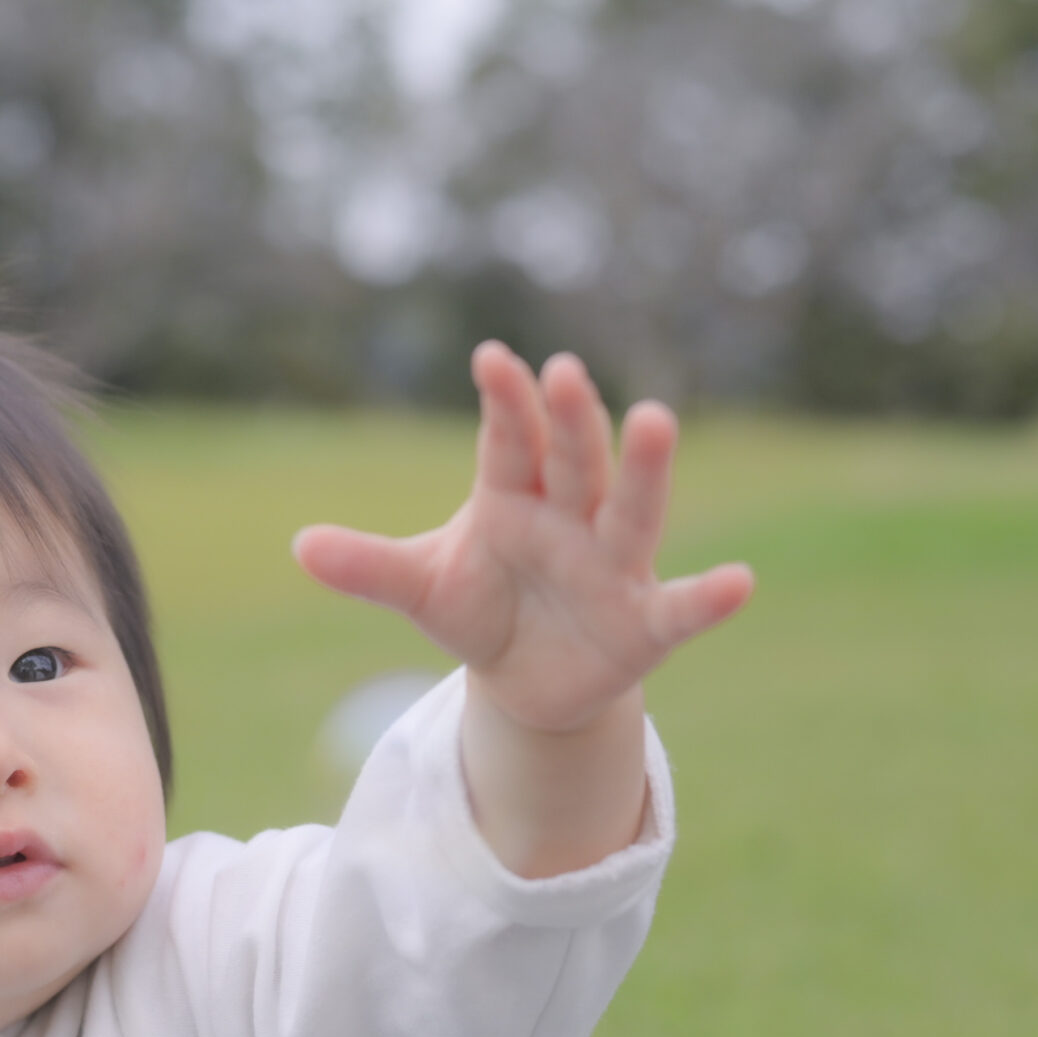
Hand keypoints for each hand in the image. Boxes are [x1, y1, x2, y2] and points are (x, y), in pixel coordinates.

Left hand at [292, 342, 752, 734]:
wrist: (527, 678)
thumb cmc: (481, 608)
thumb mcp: (421, 589)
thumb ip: (368, 566)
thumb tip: (297, 546)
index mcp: (513, 496)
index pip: (509, 441)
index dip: (504, 402)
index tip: (490, 358)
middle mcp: (570, 518)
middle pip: (572, 461)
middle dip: (571, 419)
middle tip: (565, 371)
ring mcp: (613, 566)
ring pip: (630, 511)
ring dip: (644, 469)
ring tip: (655, 419)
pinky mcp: (643, 624)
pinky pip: (681, 609)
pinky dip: (710, 598)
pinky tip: (741, 582)